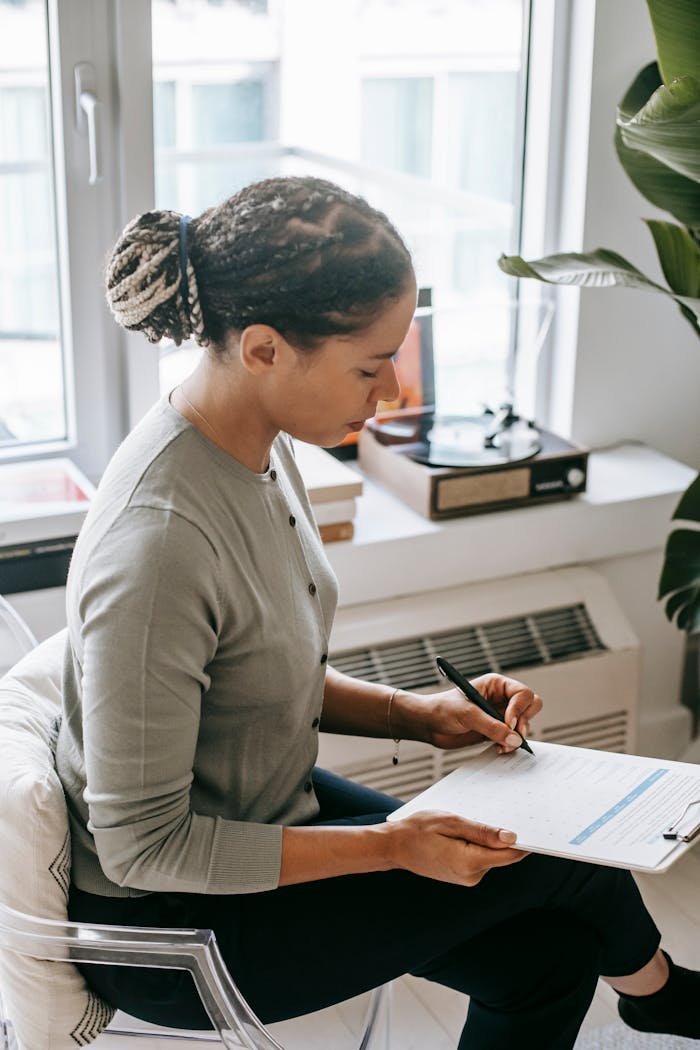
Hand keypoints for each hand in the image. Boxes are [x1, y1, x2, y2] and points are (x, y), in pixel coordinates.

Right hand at [384, 810, 527, 886]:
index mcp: (470, 862)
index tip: (538, 827)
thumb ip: (482, 831)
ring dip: (488, 839)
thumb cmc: (418, 830)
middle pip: (501, 855)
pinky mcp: (463, 875)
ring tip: (473, 819)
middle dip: (504, 836)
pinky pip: (480, 858)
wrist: (394, 847)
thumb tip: (511, 838)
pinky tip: (466, 831)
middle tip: (507, 810)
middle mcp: (472, 876)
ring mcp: (467, 878)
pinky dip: (479, 844)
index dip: (526, 842)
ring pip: (490, 855)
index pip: (509, 855)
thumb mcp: (451, 822)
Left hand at [418, 673, 542, 753]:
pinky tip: (498, 748)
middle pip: (531, 706)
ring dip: (517, 737)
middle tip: (513, 734)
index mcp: (496, 685)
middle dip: (525, 722)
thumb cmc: (442, 709)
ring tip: (501, 745)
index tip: (509, 724)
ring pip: (524, 724)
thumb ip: (491, 726)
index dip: (519, 709)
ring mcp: (500, 715)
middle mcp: (501, 698)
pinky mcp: (496, 731)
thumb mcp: (467, 715)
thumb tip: (515, 738)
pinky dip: (510, 745)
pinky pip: (513, 738)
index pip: (522, 693)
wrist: (428, 724)